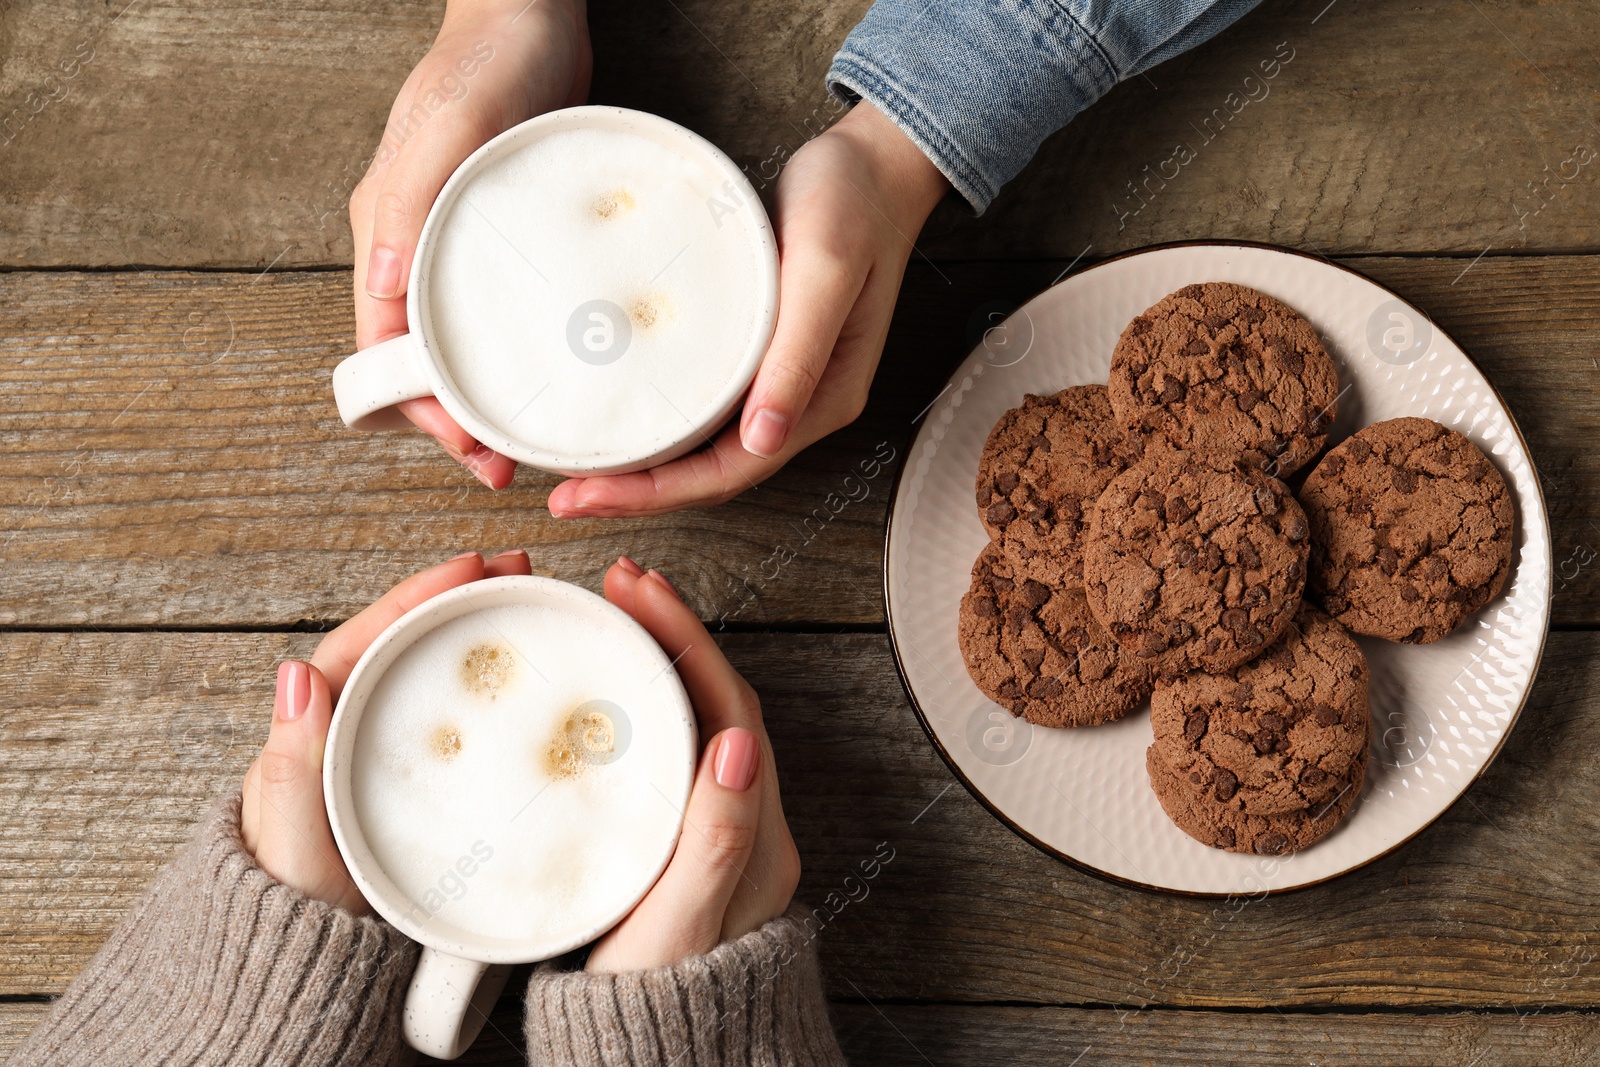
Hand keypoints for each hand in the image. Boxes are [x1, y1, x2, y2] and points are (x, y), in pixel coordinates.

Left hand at [241, 549, 534, 911]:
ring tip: (529, 603)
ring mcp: (385, 759)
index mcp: (313, 730)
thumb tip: (295, 673)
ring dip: (475, 635)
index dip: (421, 595)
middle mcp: (349, 734)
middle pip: (406, 647)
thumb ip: (292, 764)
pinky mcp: (422, 792)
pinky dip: (488, 693)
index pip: (370, 639)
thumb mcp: (292, 839)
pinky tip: (524, 686)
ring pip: (432, 680)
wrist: (311, 973)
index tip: (473, 564)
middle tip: (518, 570)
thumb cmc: (293, 912)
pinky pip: (456, 726)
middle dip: (459, 599)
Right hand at [350, 0, 590, 490]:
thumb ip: (409, 205)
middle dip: (452, 423)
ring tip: (529, 439)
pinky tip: (553, 375)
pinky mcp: (496, 240)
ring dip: (482, 399)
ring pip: (454, 347)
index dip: (420, 411)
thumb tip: (383, 297)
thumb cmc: (488, 62)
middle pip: (416, 364)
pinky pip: (491, 315)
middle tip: (506, 467)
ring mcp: (451, 247)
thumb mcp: (450, 129)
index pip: (383, 350)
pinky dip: (512, 357)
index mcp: (383, 235)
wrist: (530, 14)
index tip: (470, 448)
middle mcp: (408, 250)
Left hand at [546, 101, 948, 516]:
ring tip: (580, 472)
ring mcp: (780, 382)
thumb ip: (799, 354)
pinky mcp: (760, 355)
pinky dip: (660, 426)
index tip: (590, 496)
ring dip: (645, 469)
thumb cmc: (852, 205)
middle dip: (639, 493)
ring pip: (705, 449)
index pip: (732, 471)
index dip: (659, 493)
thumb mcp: (824, 270)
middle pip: (712, 473)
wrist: (871, 166)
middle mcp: (800, 402)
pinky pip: (704, 411)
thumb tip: (764, 437)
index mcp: (823, 397)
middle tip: (565, 496)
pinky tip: (621, 419)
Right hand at [585, 558, 800, 969]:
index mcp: (757, 834)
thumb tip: (740, 741)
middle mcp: (749, 824)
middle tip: (617, 585)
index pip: (729, 707)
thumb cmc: (664, 1006)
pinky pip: (673, 753)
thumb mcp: (681, 925)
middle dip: (672, 633)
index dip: (685, 639)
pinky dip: (644, 708)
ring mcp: (718, 832)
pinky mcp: (684, 844)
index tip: (637, 590)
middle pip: (716, 702)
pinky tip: (607, 695)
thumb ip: (716, 839)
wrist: (662, 1064)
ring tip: (611, 619)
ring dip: (659, 664)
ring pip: (696, 723)